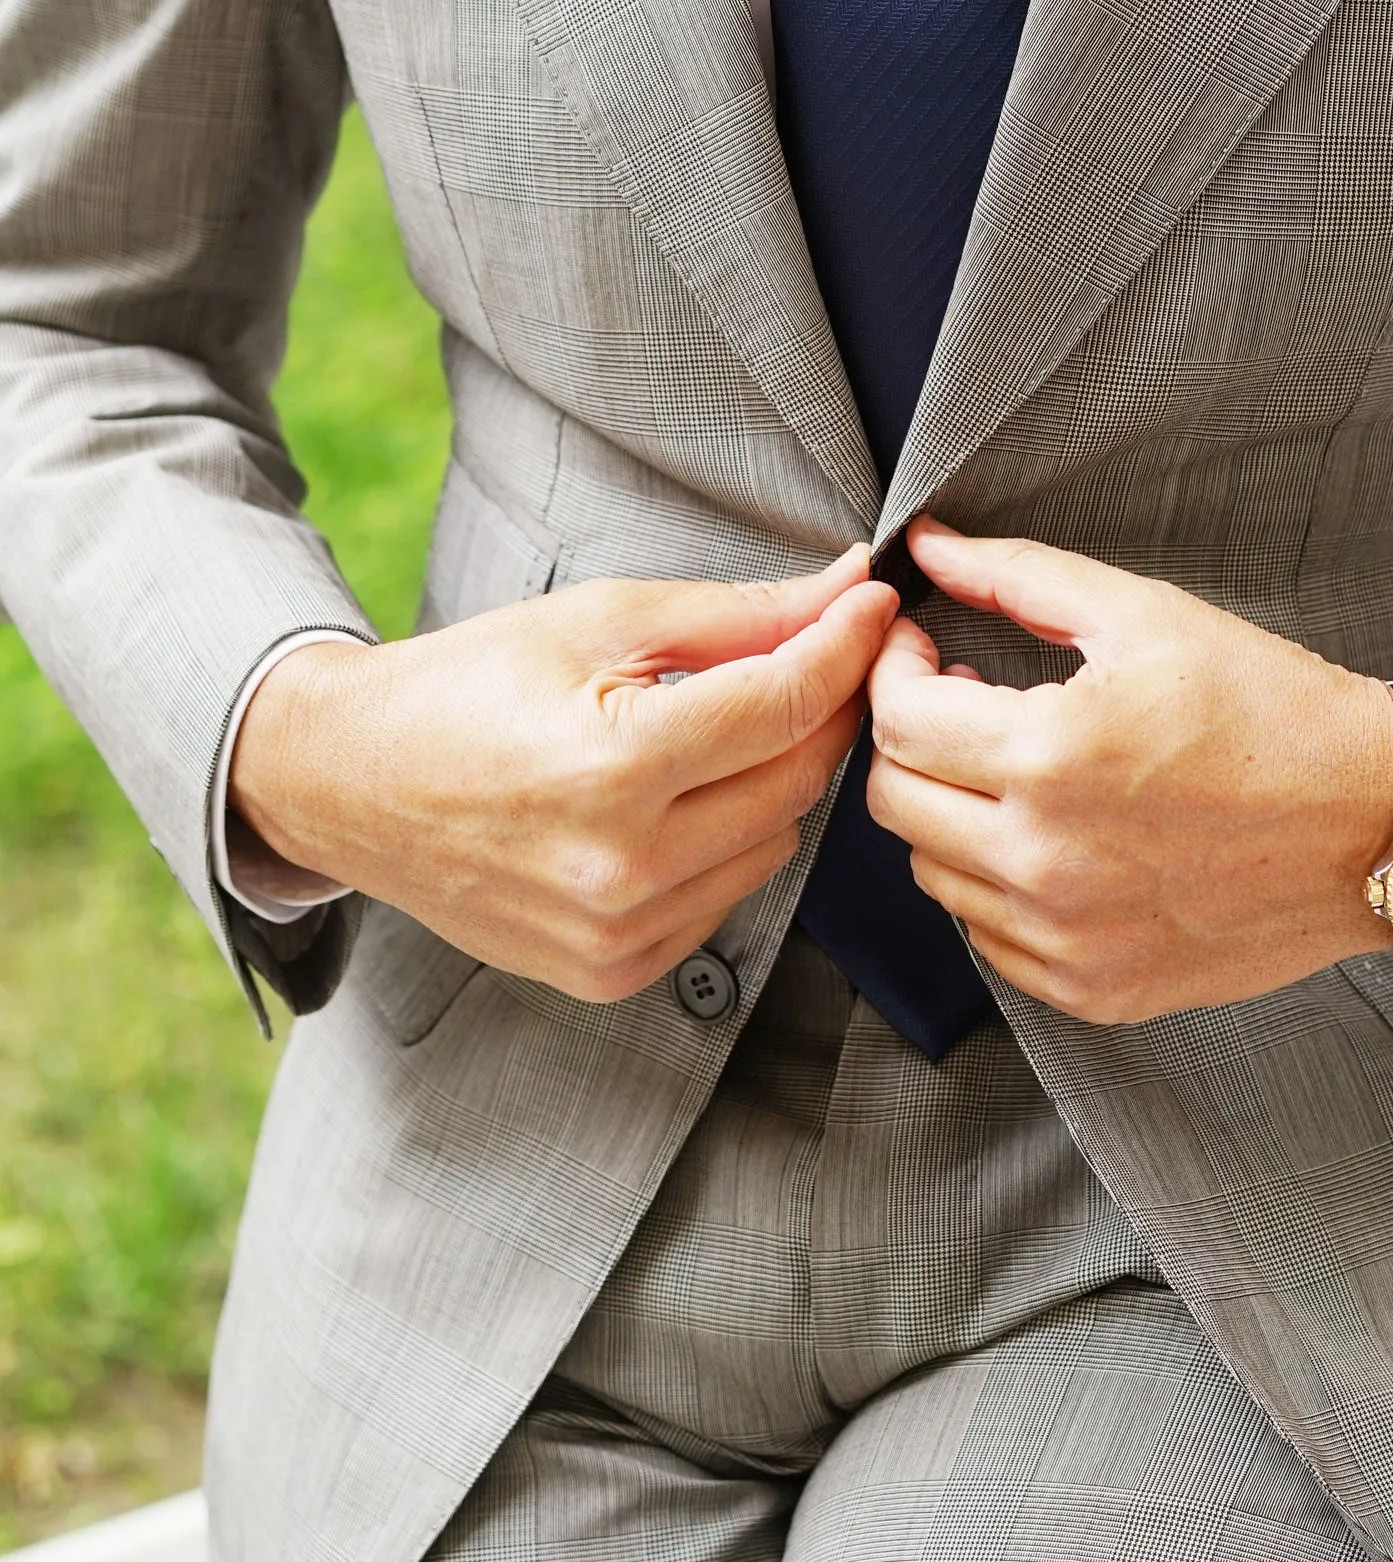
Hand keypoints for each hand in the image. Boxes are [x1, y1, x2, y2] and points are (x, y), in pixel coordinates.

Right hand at [230, 549, 897, 1000]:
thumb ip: (737, 615)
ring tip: (718, 730)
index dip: (846, 644)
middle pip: (797, 779)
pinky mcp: (611, 971)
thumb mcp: (599, 622)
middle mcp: (622, 866)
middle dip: (821, 709)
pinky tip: (678, 801)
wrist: (349, 783)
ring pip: (775, 843)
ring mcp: (617, 932)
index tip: (874, 605)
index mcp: (614, 767)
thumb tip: (846, 589)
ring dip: (773, 780)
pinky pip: (727, 900)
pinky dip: (727, 844)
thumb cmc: (466, 688)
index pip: (786, 704)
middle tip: (815, 657)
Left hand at [864, 519, 1392, 1025]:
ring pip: (933, 872)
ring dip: (952, 812)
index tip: (922, 649)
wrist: (1377, 822)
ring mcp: (1067, 937)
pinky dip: (999, 884)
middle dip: (912, 739)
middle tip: (965, 703)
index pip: (896, 720)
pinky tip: (1055, 838)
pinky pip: (990, 936)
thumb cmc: (1272, 709)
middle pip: (895, 801)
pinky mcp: (1094, 988)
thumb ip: (1016, 576)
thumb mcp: (1145, 615)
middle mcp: (1046, 860)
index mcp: (1051, 757)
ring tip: (1019, 769)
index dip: (894, 670)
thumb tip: (924, 547)